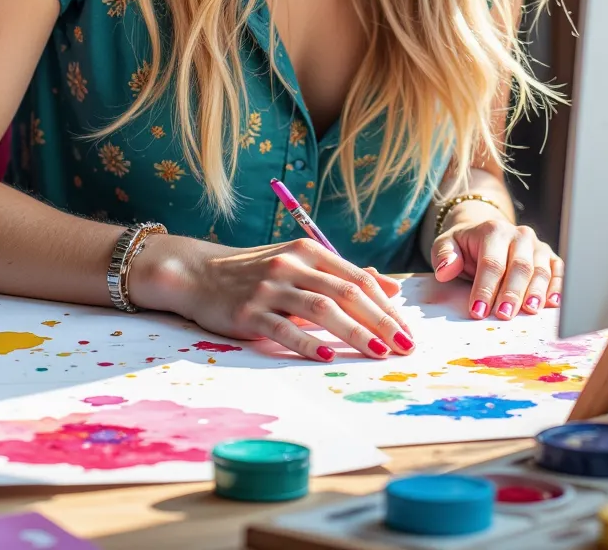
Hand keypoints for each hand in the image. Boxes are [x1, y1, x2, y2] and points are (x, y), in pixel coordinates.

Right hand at [135, 233, 414, 361]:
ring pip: (321, 309)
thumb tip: (389, 290)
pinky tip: (328, 356)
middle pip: (346, 293)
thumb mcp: (298, 264)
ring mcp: (269, 288)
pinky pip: (283, 328)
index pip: (357, 279)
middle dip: (380, 322)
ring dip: (354, 332)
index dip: (385, 305)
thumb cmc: (256, 272)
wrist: (199, 272)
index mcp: (308, 251)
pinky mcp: (248, 312)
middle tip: (404, 346)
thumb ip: (340, 275)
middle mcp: (291, 264)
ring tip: (378, 352)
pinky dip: (308, 343)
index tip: (407, 330)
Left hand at [430, 202, 562, 319]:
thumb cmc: (465, 246)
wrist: (486, 234)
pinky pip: (558, 271)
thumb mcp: (446, 244)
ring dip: (536, 292)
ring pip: (540, 270)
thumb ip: (444, 254)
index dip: (485, 288)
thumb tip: (446, 270)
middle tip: (504, 315)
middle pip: (519, 266)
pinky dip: (557, 287)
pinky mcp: (550, 257)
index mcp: (493, 230)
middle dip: (512, 292)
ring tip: (529, 311)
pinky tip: (552, 303)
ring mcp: (537, 246)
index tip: (478, 311)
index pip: (491, 262)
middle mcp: (519, 235)